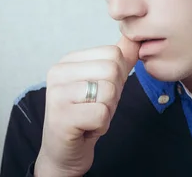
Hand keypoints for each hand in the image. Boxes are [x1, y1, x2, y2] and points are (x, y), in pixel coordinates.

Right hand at [34, 36, 139, 176]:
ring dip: (108, 111)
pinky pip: (102, 114)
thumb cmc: (85, 116)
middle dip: (114, 95)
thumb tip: (134, 38)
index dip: (118, 77)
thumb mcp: (104, 83)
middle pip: (112, 70)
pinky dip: (101, 126)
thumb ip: (119, 60)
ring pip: (109, 91)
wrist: (63, 153)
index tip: (100, 93)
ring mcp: (57, 93)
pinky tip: (86, 129)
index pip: (113, 53)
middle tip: (96, 108)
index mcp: (68, 60)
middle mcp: (58, 72)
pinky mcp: (61, 116)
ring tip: (90, 117)